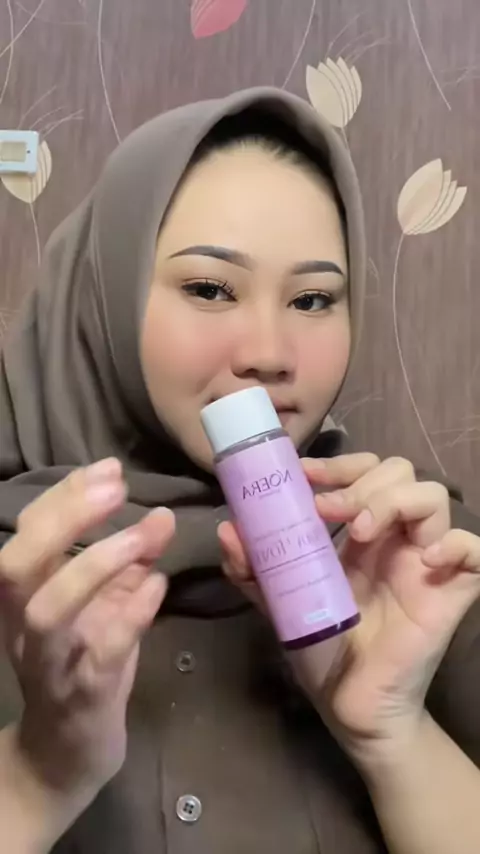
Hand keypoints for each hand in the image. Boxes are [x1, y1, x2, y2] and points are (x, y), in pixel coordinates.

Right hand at [0, 458, 174, 798]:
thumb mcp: (104, 607)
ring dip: (94, 565)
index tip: (108, 468)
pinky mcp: (81, 698)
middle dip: (65, 518)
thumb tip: (162, 515)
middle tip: (116, 487)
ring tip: (142, 536)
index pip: (28, 532)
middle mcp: (24, 626)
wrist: (64, 755)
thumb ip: (130, 563)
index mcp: (25, 596)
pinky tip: (159, 587)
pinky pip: (99, 654)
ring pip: (47, 611)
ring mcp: (49, 664)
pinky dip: (130, 615)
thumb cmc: (83, 666)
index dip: (63, 495)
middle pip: (18, 564)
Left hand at [220, 454, 479, 768]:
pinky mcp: (451, 591)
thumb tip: (227, 529)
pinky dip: (454, 544)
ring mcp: (425, 562)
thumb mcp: (279, 602)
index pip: (365, 471)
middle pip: (400, 472)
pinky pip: (474, 550)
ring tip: (362, 532)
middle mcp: (394, 539)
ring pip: (433, 497)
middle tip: (330, 510)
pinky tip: (424, 561)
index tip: (304, 474)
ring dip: (395, 501)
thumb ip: (254, 569)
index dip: (339, 464)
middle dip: (361, 481)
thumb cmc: (321, 648)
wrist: (349, 705)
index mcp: (359, 533)